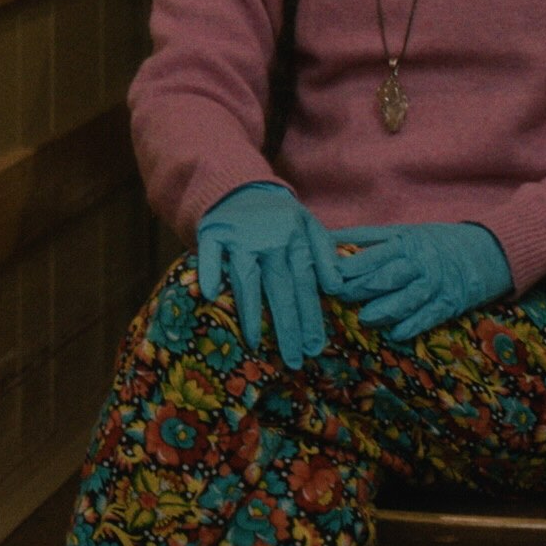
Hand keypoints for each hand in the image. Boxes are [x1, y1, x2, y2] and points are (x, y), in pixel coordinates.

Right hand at [193, 182, 344, 366]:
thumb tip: (337, 289)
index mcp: (296, 239)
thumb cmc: (278, 216)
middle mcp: (270, 239)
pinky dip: (208, 272)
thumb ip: (325, 255)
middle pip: (280, 288)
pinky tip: (211, 296)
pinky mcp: (213, 232)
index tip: (316, 347)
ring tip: (255, 341)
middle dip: (288, 326)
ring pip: (246, 276)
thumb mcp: (309, 226)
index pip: (306, 284)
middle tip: (294, 359)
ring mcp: (239, 236)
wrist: (241, 186)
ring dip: (250, 310)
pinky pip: (209, 254)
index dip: (311, 316)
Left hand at [328, 222, 515, 341]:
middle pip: (386, 275)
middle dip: (360, 288)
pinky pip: (428, 317)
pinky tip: (394, 334)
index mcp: (405, 242)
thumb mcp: (403, 232)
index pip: (372, 254)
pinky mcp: (449, 304)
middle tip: (338, 297)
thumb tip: (325, 239)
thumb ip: (367, 239)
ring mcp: (436, 284)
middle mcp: (420, 262)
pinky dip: (411, 327)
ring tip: (364, 319)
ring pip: (406, 299)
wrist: (486, 251)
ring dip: (383, 311)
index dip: (348, 266)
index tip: (326, 275)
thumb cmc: (434, 242)